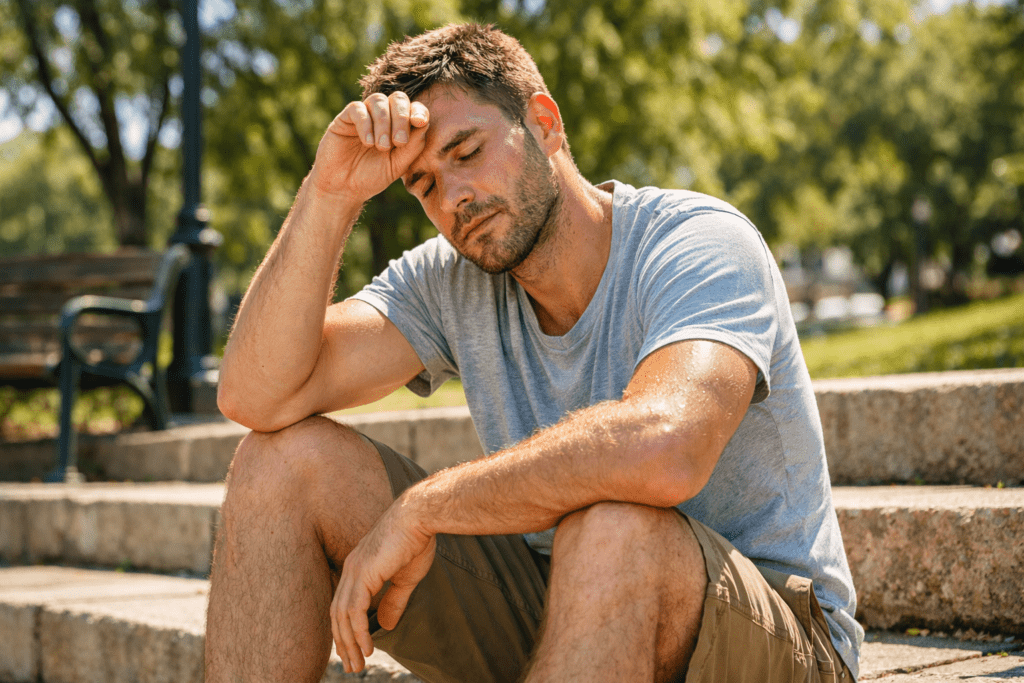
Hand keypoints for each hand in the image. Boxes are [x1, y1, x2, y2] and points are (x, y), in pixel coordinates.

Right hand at [310, 91, 429, 204]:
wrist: (344, 189)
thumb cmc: (373, 177)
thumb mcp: (398, 165)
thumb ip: (413, 146)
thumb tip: (424, 123)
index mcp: (400, 126)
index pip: (414, 108)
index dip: (419, 110)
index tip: (420, 122)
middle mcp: (383, 117)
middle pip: (398, 99)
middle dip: (402, 118)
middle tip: (399, 142)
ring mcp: (364, 115)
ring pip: (378, 101)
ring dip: (384, 123)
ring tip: (381, 147)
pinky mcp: (345, 118)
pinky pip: (357, 108)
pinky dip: (365, 124)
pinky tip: (367, 142)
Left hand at [331, 500, 435, 673]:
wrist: (420, 517)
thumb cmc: (417, 540)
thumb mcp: (405, 578)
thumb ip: (393, 601)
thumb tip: (385, 625)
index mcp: (358, 567)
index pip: (343, 604)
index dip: (345, 629)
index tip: (351, 650)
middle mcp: (351, 569)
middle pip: (337, 613)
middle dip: (343, 642)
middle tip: (351, 666)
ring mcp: (354, 571)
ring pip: (342, 616)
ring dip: (349, 643)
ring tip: (357, 664)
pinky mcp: (363, 574)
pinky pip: (354, 611)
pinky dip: (358, 632)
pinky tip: (366, 648)